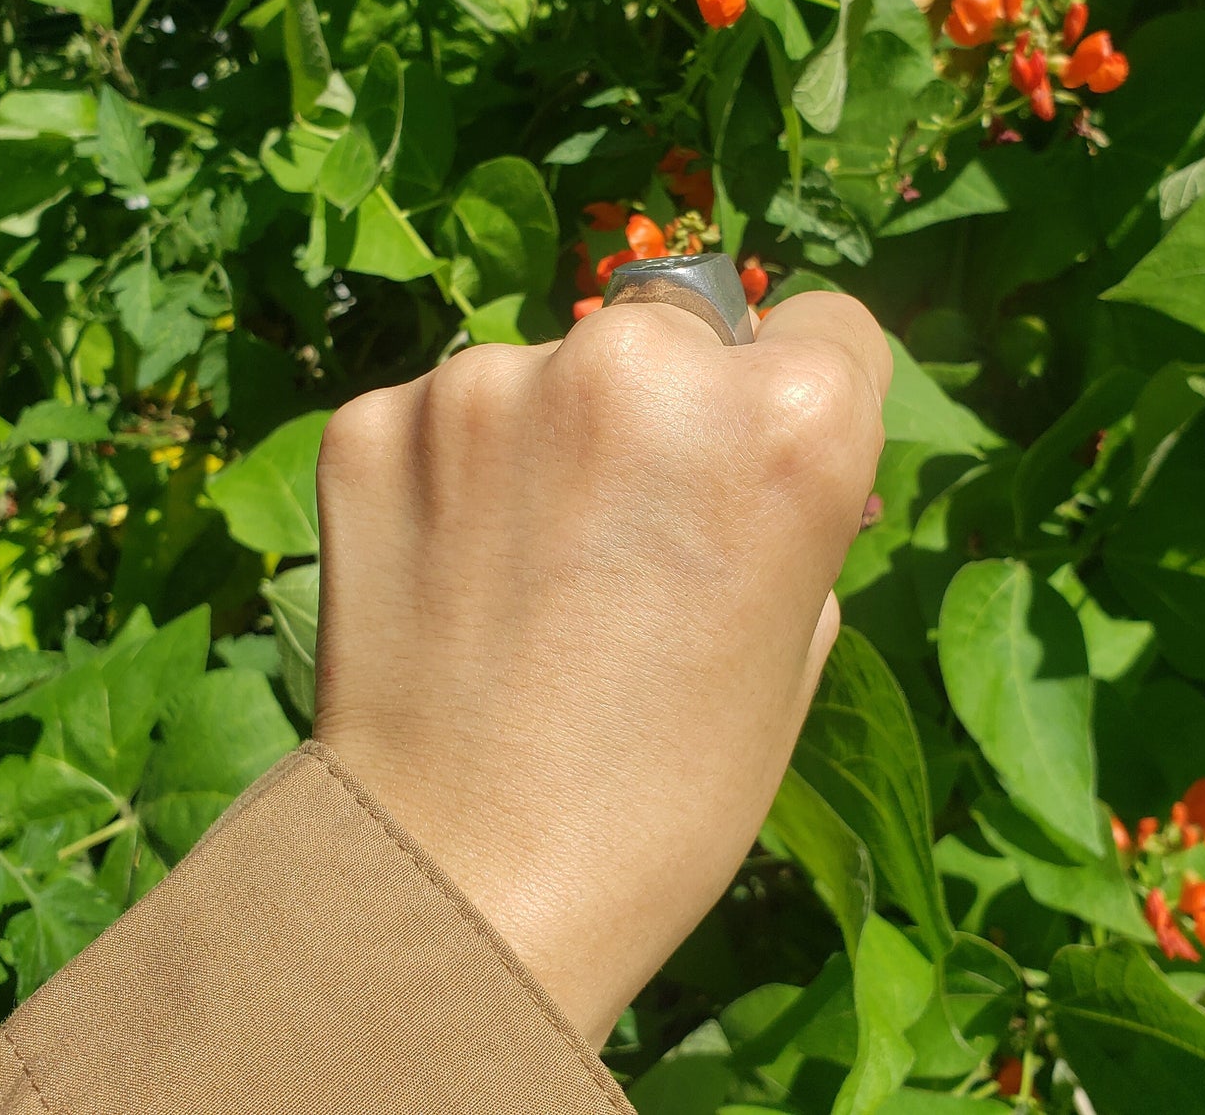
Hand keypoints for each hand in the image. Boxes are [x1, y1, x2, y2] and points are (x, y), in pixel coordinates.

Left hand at [312, 292, 890, 1047]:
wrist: (459, 882)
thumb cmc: (665, 793)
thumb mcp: (795, 642)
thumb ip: (786, 505)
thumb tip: (744, 448)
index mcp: (785, 423)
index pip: (828, 323)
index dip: (800, 394)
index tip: (754, 452)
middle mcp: (640, 366)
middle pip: (680, 328)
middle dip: (668, 405)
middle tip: (625, 525)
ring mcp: (491, 381)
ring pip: (550, 371)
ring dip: (550, 436)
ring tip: (525, 569)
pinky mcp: (376, 418)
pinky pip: (445, 413)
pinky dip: (454, 469)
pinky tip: (451, 570)